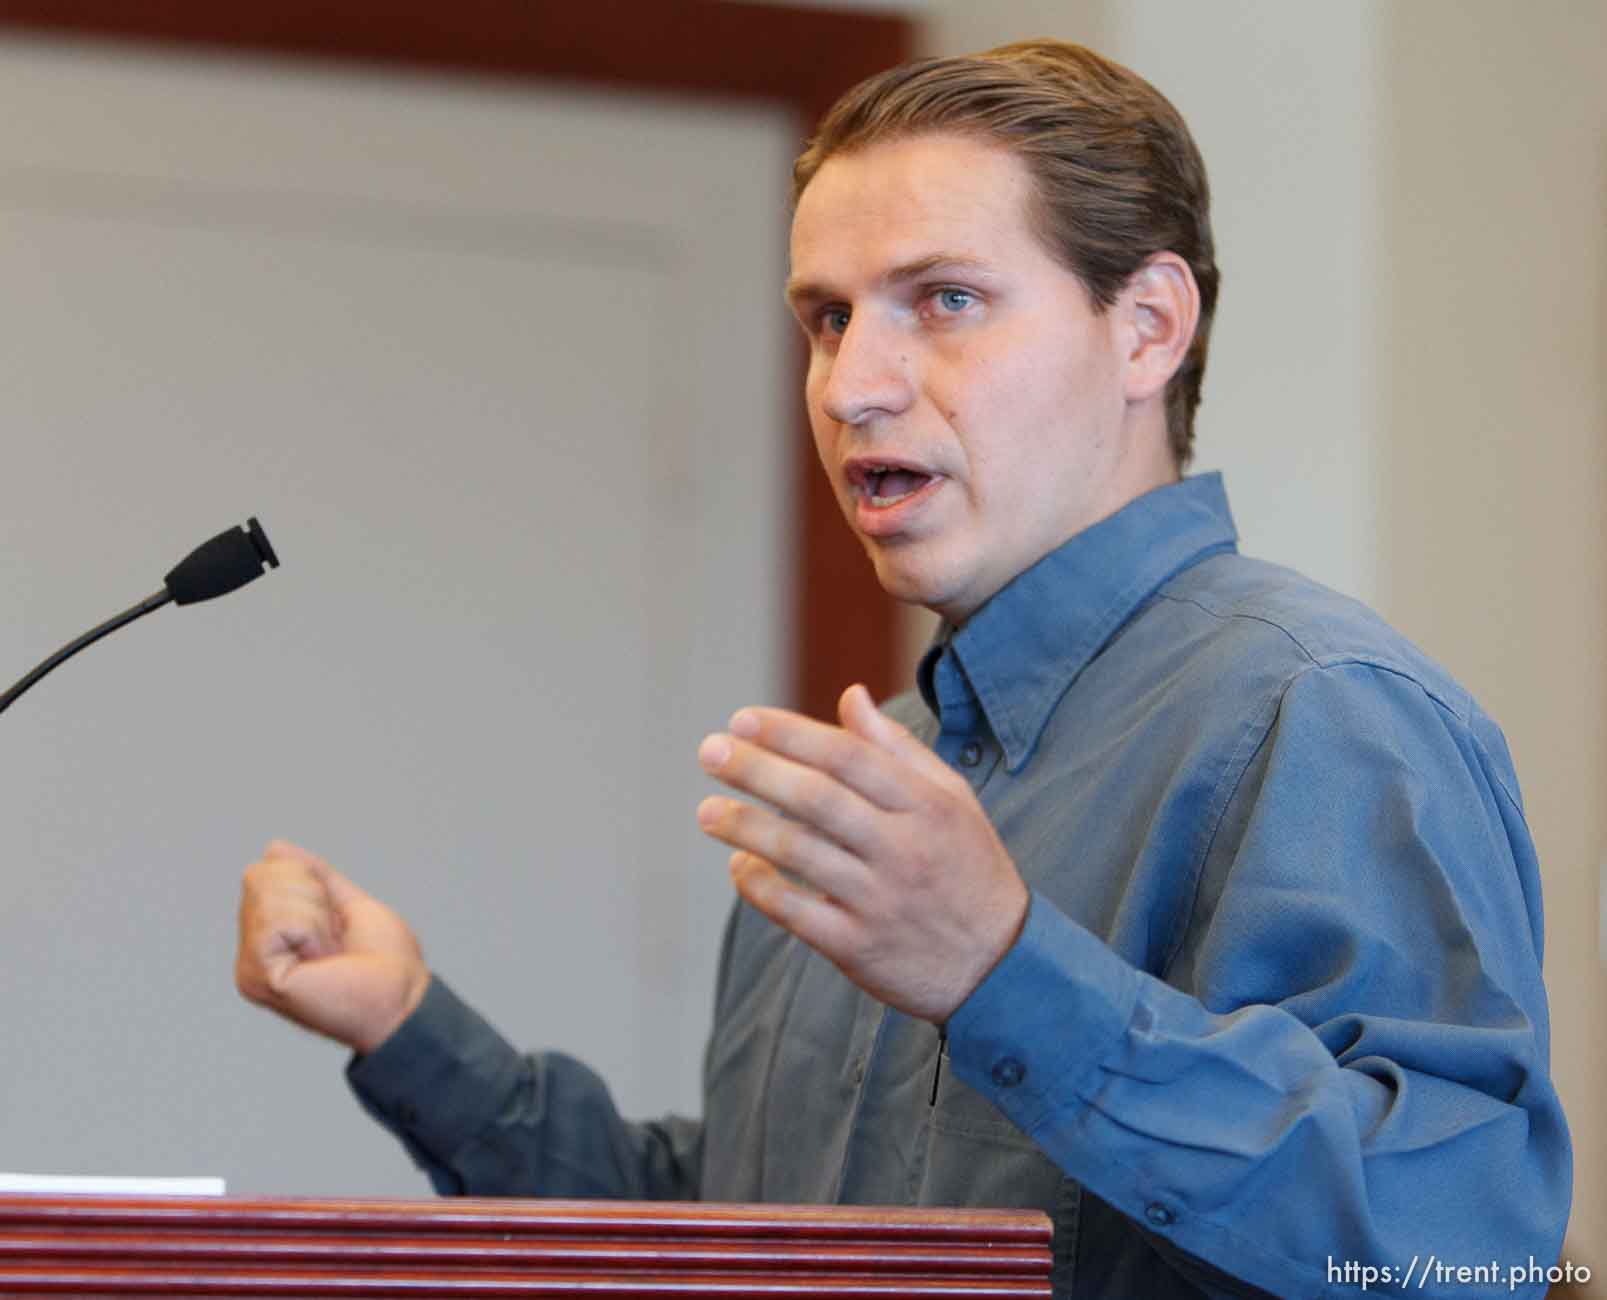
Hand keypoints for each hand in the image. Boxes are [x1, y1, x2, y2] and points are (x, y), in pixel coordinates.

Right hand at [235, 840, 429, 1054]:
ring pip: (267, 894)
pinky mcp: (258, 977)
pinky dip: (311, 930)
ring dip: (316, 916)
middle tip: (334, 941)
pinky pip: (277, 920)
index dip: (310, 884)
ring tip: (329, 953)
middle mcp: (251, 954)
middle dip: (311, 897)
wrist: (402, 998)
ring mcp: (250, 969)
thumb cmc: (385, 962)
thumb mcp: (348, 904)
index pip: (263, 873)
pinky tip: (320, 961)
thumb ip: (313, 877)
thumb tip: (274, 848)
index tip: (335, 924)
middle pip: (259, 877)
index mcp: (269, 939)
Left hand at [696, 684, 1027, 1022]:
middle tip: (709, 751)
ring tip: (706, 810)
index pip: (847, 756)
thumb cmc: (969, 868)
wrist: (1001, 967)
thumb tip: (850, 695)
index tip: (742, 720)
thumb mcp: (952, 800)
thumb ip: (897, 749)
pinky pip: (794, 912)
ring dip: (744, 826)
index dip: (789, 733)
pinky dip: (759, 885)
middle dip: (755, 770)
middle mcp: (903, 850)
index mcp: (926, 806)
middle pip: (816, 799)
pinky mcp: (858, 947)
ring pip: (798, 853)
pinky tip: (738, 864)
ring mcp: (879, 901)